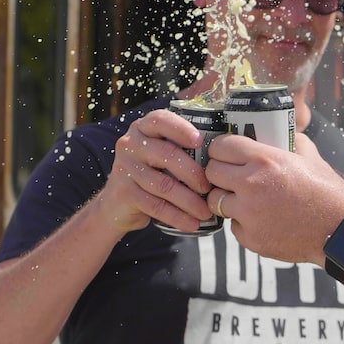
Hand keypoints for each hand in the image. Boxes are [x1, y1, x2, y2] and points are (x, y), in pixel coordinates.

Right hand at [96, 109, 213, 233]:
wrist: (118, 202)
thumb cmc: (153, 173)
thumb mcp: (163, 155)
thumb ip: (183, 148)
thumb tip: (225, 153)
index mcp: (144, 128)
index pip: (160, 120)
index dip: (181, 129)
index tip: (200, 141)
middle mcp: (131, 144)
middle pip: (167, 154)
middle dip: (194, 173)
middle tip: (211, 188)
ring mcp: (124, 167)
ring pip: (164, 184)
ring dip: (190, 201)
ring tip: (206, 211)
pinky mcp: (123, 192)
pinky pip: (155, 205)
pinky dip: (177, 216)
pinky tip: (192, 223)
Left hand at [205, 133, 343, 264]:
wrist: (340, 230)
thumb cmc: (327, 191)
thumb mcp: (310, 156)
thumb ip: (289, 142)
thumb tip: (277, 134)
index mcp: (265, 160)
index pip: (220, 146)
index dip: (220, 148)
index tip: (224, 152)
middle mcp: (251, 185)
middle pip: (211, 172)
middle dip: (218, 172)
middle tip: (229, 175)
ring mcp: (248, 214)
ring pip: (215, 201)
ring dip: (225, 198)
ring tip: (242, 199)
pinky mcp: (251, 238)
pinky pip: (233, 226)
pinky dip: (243, 223)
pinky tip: (261, 219)